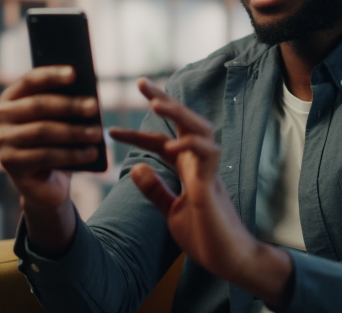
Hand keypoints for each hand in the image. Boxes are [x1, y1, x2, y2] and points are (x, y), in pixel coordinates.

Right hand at [0, 65, 101, 250]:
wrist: (46, 183)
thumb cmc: (56, 143)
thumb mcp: (60, 121)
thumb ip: (65, 105)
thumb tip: (85, 95)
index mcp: (9, 99)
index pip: (29, 81)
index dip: (51, 76)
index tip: (74, 73)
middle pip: (37, 106)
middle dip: (69, 106)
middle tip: (94, 106)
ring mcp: (1, 142)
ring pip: (42, 132)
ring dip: (74, 132)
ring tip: (97, 133)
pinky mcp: (10, 165)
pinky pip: (45, 156)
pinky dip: (72, 154)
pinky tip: (91, 153)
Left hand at [109, 78, 293, 306]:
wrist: (228, 259)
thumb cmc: (205, 236)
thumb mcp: (171, 210)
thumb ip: (155, 189)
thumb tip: (134, 167)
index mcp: (189, 169)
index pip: (162, 141)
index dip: (139, 134)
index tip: (112, 130)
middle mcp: (200, 164)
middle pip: (184, 122)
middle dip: (164, 100)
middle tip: (140, 81)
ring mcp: (209, 172)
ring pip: (199, 129)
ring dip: (178, 114)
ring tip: (154, 104)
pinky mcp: (213, 185)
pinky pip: (208, 155)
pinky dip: (191, 145)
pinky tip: (172, 144)